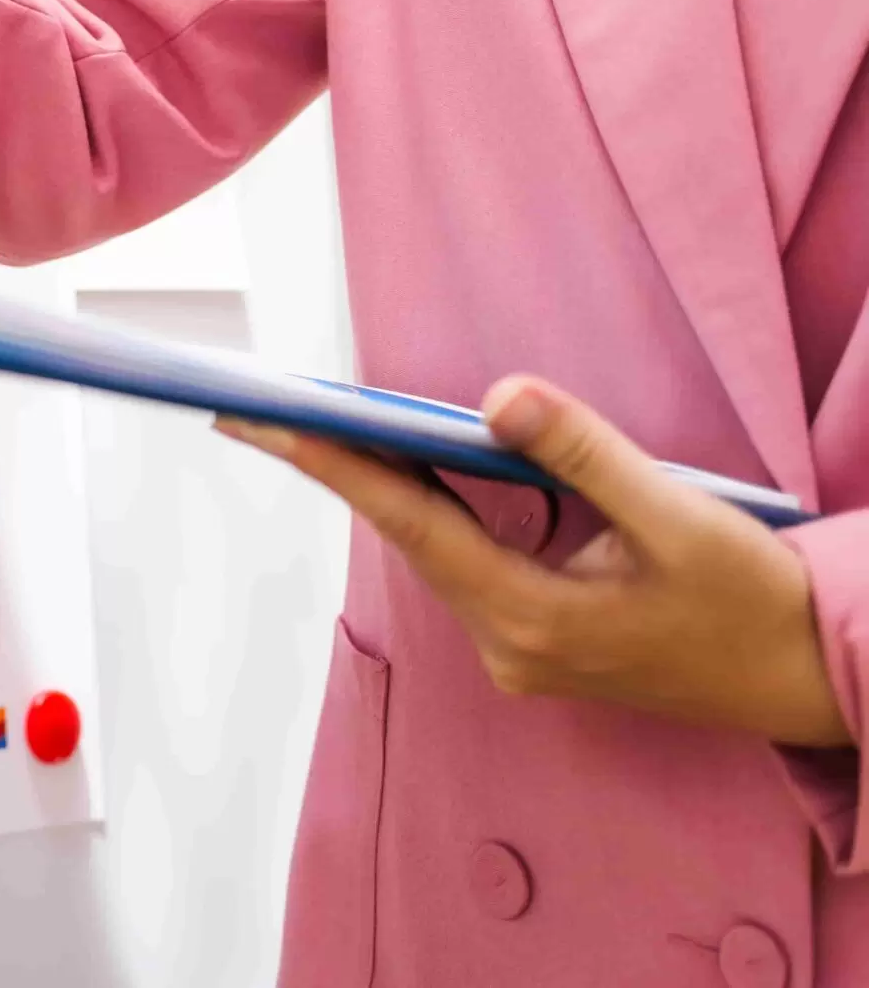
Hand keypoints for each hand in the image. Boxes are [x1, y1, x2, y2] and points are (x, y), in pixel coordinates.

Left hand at [218, 376, 850, 746]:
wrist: (810, 678)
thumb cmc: (754, 602)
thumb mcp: (678, 516)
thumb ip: (585, 453)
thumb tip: (498, 396)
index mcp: (533, 621)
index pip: (410, 524)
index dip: (334, 464)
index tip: (267, 422)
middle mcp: (509, 646)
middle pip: (408, 536)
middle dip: (340, 465)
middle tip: (264, 407)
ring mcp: (521, 650)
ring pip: (435, 549)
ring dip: (385, 484)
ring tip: (315, 420)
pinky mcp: (538, 639)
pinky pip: (467, 561)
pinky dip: (434, 508)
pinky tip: (408, 462)